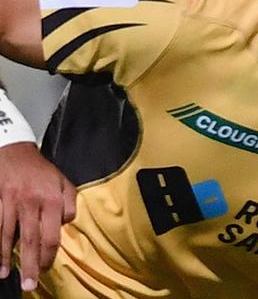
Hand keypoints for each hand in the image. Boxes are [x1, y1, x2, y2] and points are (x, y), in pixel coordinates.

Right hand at [0, 142, 75, 290]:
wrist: (15, 152)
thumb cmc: (42, 171)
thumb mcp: (64, 182)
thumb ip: (70, 203)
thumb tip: (67, 223)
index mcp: (53, 200)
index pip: (52, 234)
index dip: (49, 254)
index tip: (46, 267)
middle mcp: (33, 203)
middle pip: (31, 240)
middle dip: (30, 264)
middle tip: (28, 284)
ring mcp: (13, 203)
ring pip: (9, 236)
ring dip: (6, 258)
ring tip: (6, 276)